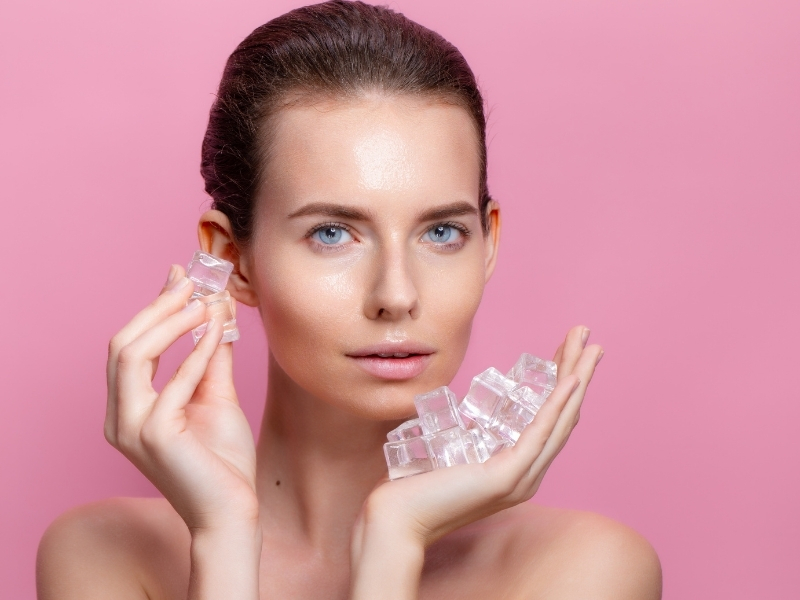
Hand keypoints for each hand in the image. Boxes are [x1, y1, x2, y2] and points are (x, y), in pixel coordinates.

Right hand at [105, 265, 258, 532]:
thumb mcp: (214, 395)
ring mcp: (132, 429)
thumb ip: (210, 356)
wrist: (232, 510)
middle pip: (123, 345)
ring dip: (170, 322)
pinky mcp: (155, 436)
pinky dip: (198, 350)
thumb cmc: (222, 459)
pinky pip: (175, 380)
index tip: (179, 276)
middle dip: (157, 307)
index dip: (153, 308)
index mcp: (128, 409)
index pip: (130, 347)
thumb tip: (214, 309)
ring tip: (204, 301)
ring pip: (133, 355)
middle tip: (191, 280)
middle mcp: (120, 418)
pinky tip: (220, 330)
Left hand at [355, 326, 602, 551]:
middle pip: (563, 417)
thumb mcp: (453, 453)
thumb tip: (471, 418)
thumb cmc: (417, 486)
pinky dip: (557, 405)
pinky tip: (571, 381)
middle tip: (590, 339)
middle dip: (577, 373)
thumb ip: (470, 439)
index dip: (560, 385)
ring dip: (576, 380)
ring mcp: (521, 478)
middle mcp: (528, 474)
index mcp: (517, 469)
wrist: (397, 518)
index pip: (549, 420)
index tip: (567, 352)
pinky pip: (540, 434)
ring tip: (590, 348)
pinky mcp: (507, 478)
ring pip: (559, 421)